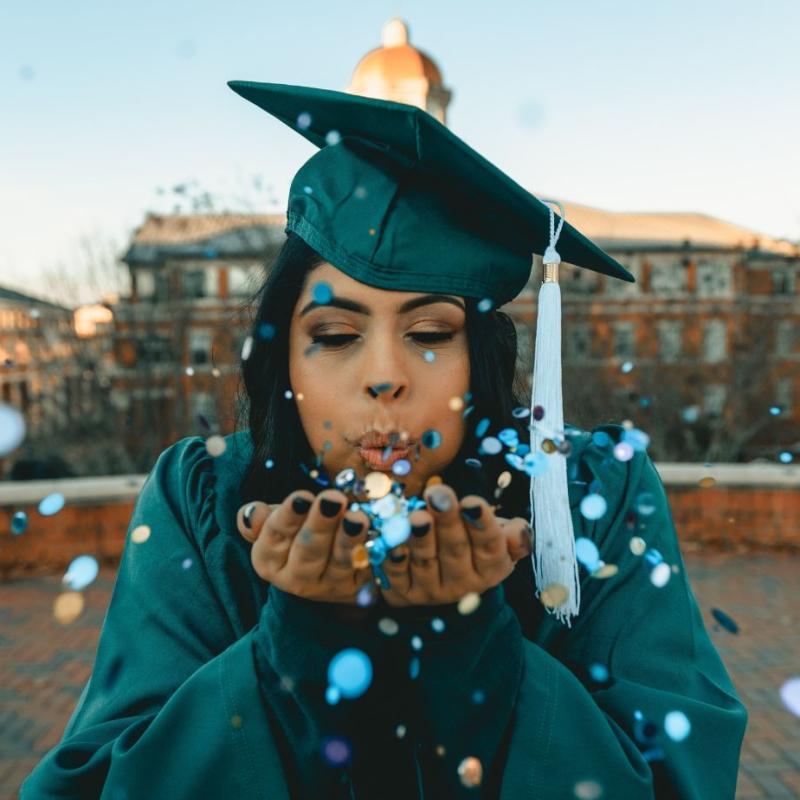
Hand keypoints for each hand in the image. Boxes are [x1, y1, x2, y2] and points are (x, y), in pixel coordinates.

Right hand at [236, 489, 371, 603]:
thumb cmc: (295, 530)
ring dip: (350, 540)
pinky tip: (382, 532)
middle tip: (333, 500)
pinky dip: (376, 551)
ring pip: (340, 562)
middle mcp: (297, 579)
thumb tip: (253, 514)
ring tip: (357, 517)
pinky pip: (368, 569)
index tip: (302, 497)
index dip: (288, 518)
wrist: (324, 562)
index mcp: (269, 561)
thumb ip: (260, 519)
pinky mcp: (358, 588)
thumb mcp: (275, 522)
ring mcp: (329, 586)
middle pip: (308, 552)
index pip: (274, 538)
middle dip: (321, 525)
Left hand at [379, 484, 532, 606]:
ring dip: (421, 539)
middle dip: (447, 522)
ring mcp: (432, 591)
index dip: (481, 525)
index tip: (472, 502)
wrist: (445, 580)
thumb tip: (519, 532)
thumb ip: (514, 535)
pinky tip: (390, 541)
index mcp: (491, 568)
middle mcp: (463, 584)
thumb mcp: (500, 539)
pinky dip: (393, 559)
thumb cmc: (475, 545)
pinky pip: (397, 575)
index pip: (489, 546)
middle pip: (455, 550)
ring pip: (426, 562)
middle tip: (438, 496)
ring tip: (416, 516)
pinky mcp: (403, 593)